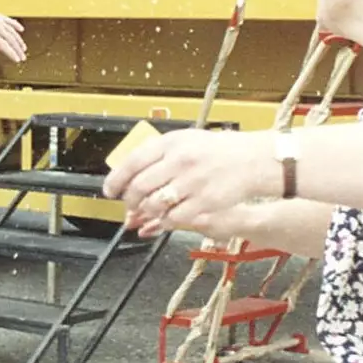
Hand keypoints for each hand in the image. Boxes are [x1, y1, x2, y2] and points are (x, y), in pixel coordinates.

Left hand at [0, 0, 26, 63]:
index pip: (3, 45)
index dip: (11, 53)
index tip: (17, 60)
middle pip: (10, 39)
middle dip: (18, 49)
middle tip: (23, 58)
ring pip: (12, 31)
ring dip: (19, 40)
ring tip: (23, 48)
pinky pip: (9, 21)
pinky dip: (16, 25)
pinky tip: (21, 30)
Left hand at [103, 128, 275, 238]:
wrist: (252, 160)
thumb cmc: (217, 151)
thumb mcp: (186, 141)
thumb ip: (158, 153)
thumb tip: (127, 172)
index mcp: (172, 142)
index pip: (133, 161)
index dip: (116, 179)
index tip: (110, 191)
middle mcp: (180, 161)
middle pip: (140, 187)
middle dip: (129, 201)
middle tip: (129, 206)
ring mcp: (192, 183)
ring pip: (154, 205)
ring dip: (145, 213)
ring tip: (148, 212)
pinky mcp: (204, 203)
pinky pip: (173, 218)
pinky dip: (165, 221)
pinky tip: (166, 218)